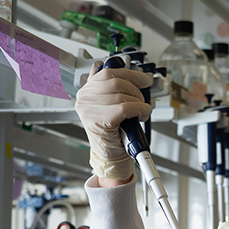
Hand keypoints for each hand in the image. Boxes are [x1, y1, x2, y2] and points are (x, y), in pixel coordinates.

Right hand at [75, 62, 152, 179]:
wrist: (110, 157)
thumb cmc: (112, 133)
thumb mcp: (109, 106)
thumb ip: (112, 89)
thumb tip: (129, 74)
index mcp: (86, 92)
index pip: (108, 72)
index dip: (129, 73)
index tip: (143, 78)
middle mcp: (84, 99)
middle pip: (116, 82)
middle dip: (136, 90)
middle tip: (142, 100)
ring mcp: (89, 110)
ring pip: (122, 95)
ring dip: (139, 102)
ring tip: (142, 111)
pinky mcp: (99, 121)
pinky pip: (125, 108)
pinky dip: (139, 110)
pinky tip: (142, 115)